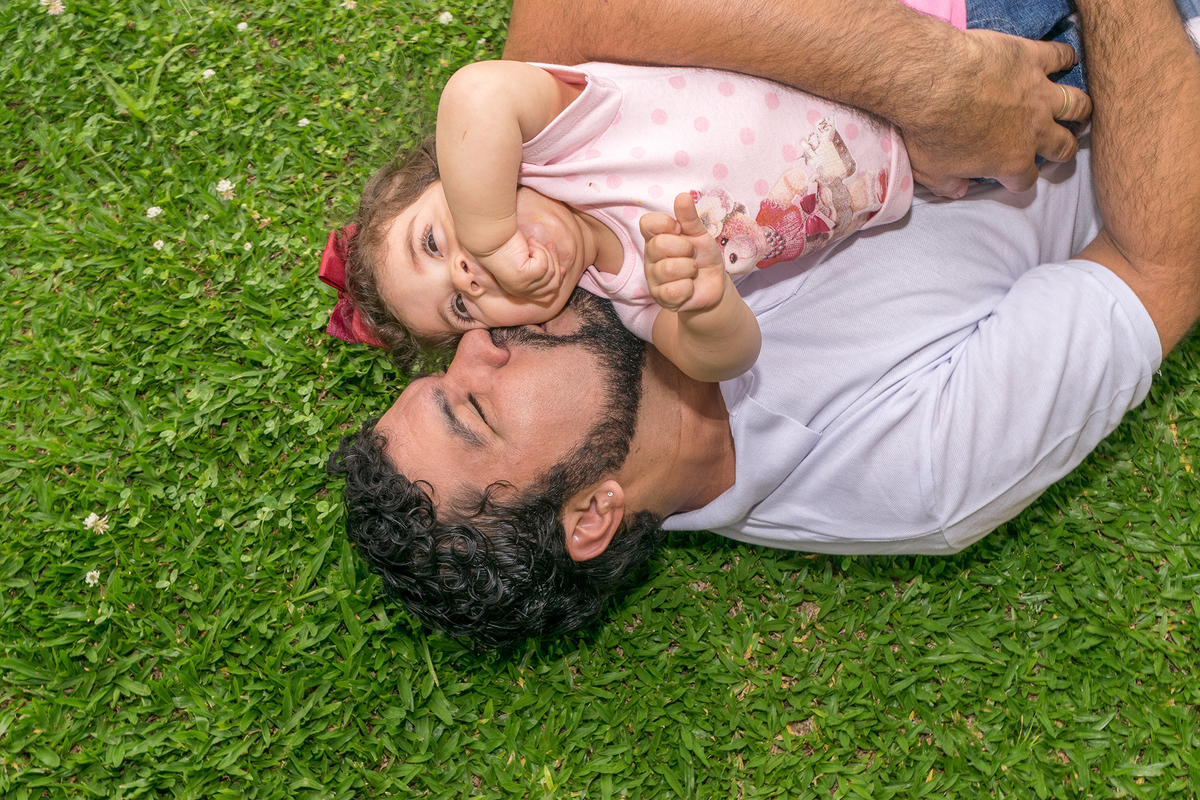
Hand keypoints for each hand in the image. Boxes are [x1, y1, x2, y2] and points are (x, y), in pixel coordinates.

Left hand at [480, 229, 563, 304]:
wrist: (490, 236)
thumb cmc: (505, 244)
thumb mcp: (527, 260)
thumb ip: (542, 267)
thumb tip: (563, 269)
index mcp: (518, 290)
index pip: (546, 296)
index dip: (557, 281)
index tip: (563, 268)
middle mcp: (520, 291)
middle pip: (553, 286)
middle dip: (555, 264)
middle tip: (551, 245)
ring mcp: (523, 286)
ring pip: (550, 273)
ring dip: (544, 253)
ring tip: (532, 241)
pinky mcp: (525, 276)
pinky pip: (543, 265)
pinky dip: (539, 250)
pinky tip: (528, 242)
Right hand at [641, 192, 727, 312]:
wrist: (713, 285)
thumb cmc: (703, 257)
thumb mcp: (700, 235)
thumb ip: (689, 218)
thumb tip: (683, 196)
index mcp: (656, 237)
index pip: (646, 223)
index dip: (665, 224)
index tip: (679, 230)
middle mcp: (650, 257)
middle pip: (659, 245)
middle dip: (685, 249)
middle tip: (692, 255)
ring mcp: (653, 278)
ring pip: (668, 269)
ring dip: (690, 269)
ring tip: (693, 271)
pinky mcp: (660, 297)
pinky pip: (672, 290)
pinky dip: (688, 288)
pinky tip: (689, 286)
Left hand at [902, 30, 1091, 196]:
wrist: (932, 82)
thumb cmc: (929, 131)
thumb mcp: (931, 172)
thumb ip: (949, 185)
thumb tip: (959, 191)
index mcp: (1011, 160)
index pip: (1025, 180)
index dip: (1020, 181)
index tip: (1016, 178)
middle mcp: (1033, 129)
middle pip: (1063, 146)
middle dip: (1064, 149)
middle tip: (1062, 146)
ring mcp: (1037, 93)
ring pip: (1076, 104)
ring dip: (1079, 109)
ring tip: (1079, 112)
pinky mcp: (1032, 58)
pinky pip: (1060, 56)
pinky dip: (1066, 57)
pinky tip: (1067, 59)